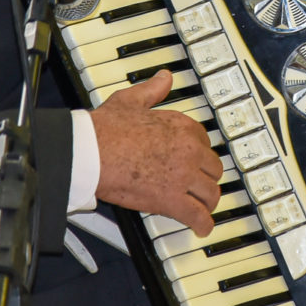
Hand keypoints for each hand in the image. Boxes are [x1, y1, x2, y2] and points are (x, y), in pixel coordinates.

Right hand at [88, 72, 223, 235]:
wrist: (93, 151)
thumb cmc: (107, 128)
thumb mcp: (132, 99)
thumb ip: (152, 90)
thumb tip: (164, 78)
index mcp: (182, 126)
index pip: (204, 142)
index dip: (200, 153)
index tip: (195, 160)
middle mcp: (189, 150)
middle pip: (213, 169)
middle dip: (207, 178)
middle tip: (201, 184)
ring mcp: (183, 176)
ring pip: (210, 193)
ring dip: (208, 201)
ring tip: (204, 206)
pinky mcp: (172, 200)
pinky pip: (197, 215)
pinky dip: (202, 224)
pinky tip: (202, 227)